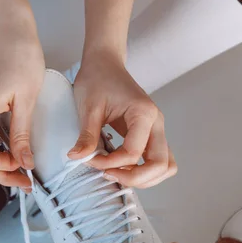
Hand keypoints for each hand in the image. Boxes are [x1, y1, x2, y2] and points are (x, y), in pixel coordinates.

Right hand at [0, 14, 44, 187]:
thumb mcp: (28, 100)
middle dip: (0, 173)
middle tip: (24, 182)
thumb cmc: (21, 56)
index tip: (27, 176)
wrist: (11, 29)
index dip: (6, 171)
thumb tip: (24, 162)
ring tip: (20, 170)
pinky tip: (12, 152)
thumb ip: (22, 135)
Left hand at [69, 51, 176, 187]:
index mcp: (144, 114)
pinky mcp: (152, 135)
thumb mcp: (88, 107)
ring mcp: (157, 130)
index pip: (133, 153)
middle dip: (135, 178)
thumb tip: (76, 158)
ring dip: (144, 178)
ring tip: (117, 173)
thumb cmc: (97, 80)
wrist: (105, 64)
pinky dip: (144, 171)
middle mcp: (157, 123)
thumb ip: (86, 135)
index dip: (110, 164)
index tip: (89, 160)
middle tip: (108, 175)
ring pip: (165, 166)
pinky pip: (158, 161)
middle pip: (160, 165)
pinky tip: (121, 167)